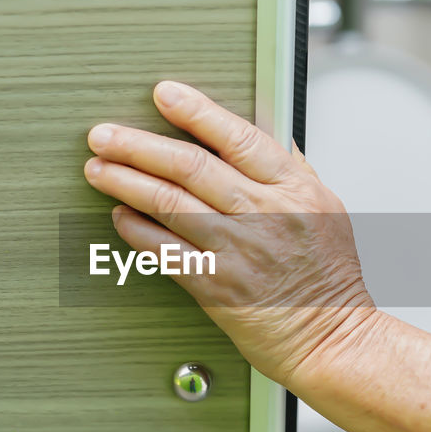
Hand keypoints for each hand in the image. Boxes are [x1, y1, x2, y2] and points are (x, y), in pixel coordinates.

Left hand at [83, 80, 380, 388]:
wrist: (332, 337)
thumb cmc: (329, 277)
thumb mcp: (326, 208)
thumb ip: (292, 170)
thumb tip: (268, 134)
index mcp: (292, 188)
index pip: (237, 136)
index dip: (196, 111)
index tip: (163, 94)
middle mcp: (264, 213)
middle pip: (190, 166)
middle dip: (138, 145)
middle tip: (104, 135)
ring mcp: (238, 250)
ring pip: (170, 204)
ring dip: (126, 182)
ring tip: (97, 168)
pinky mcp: (217, 286)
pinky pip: (165, 252)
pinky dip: (137, 231)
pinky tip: (119, 216)